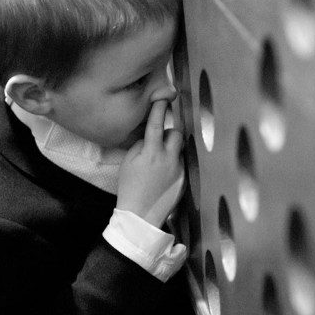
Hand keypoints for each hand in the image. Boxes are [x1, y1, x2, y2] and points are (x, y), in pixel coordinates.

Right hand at [117, 99, 185, 226]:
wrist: (140, 216)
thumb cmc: (130, 188)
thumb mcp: (128, 162)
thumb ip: (141, 145)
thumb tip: (150, 137)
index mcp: (151, 153)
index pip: (156, 124)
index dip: (159, 109)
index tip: (162, 98)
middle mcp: (168, 158)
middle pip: (176, 133)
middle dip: (169, 132)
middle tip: (159, 140)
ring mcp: (179, 169)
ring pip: (180, 149)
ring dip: (171, 149)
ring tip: (159, 162)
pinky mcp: (185, 179)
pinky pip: (181, 163)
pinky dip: (174, 164)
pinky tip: (163, 176)